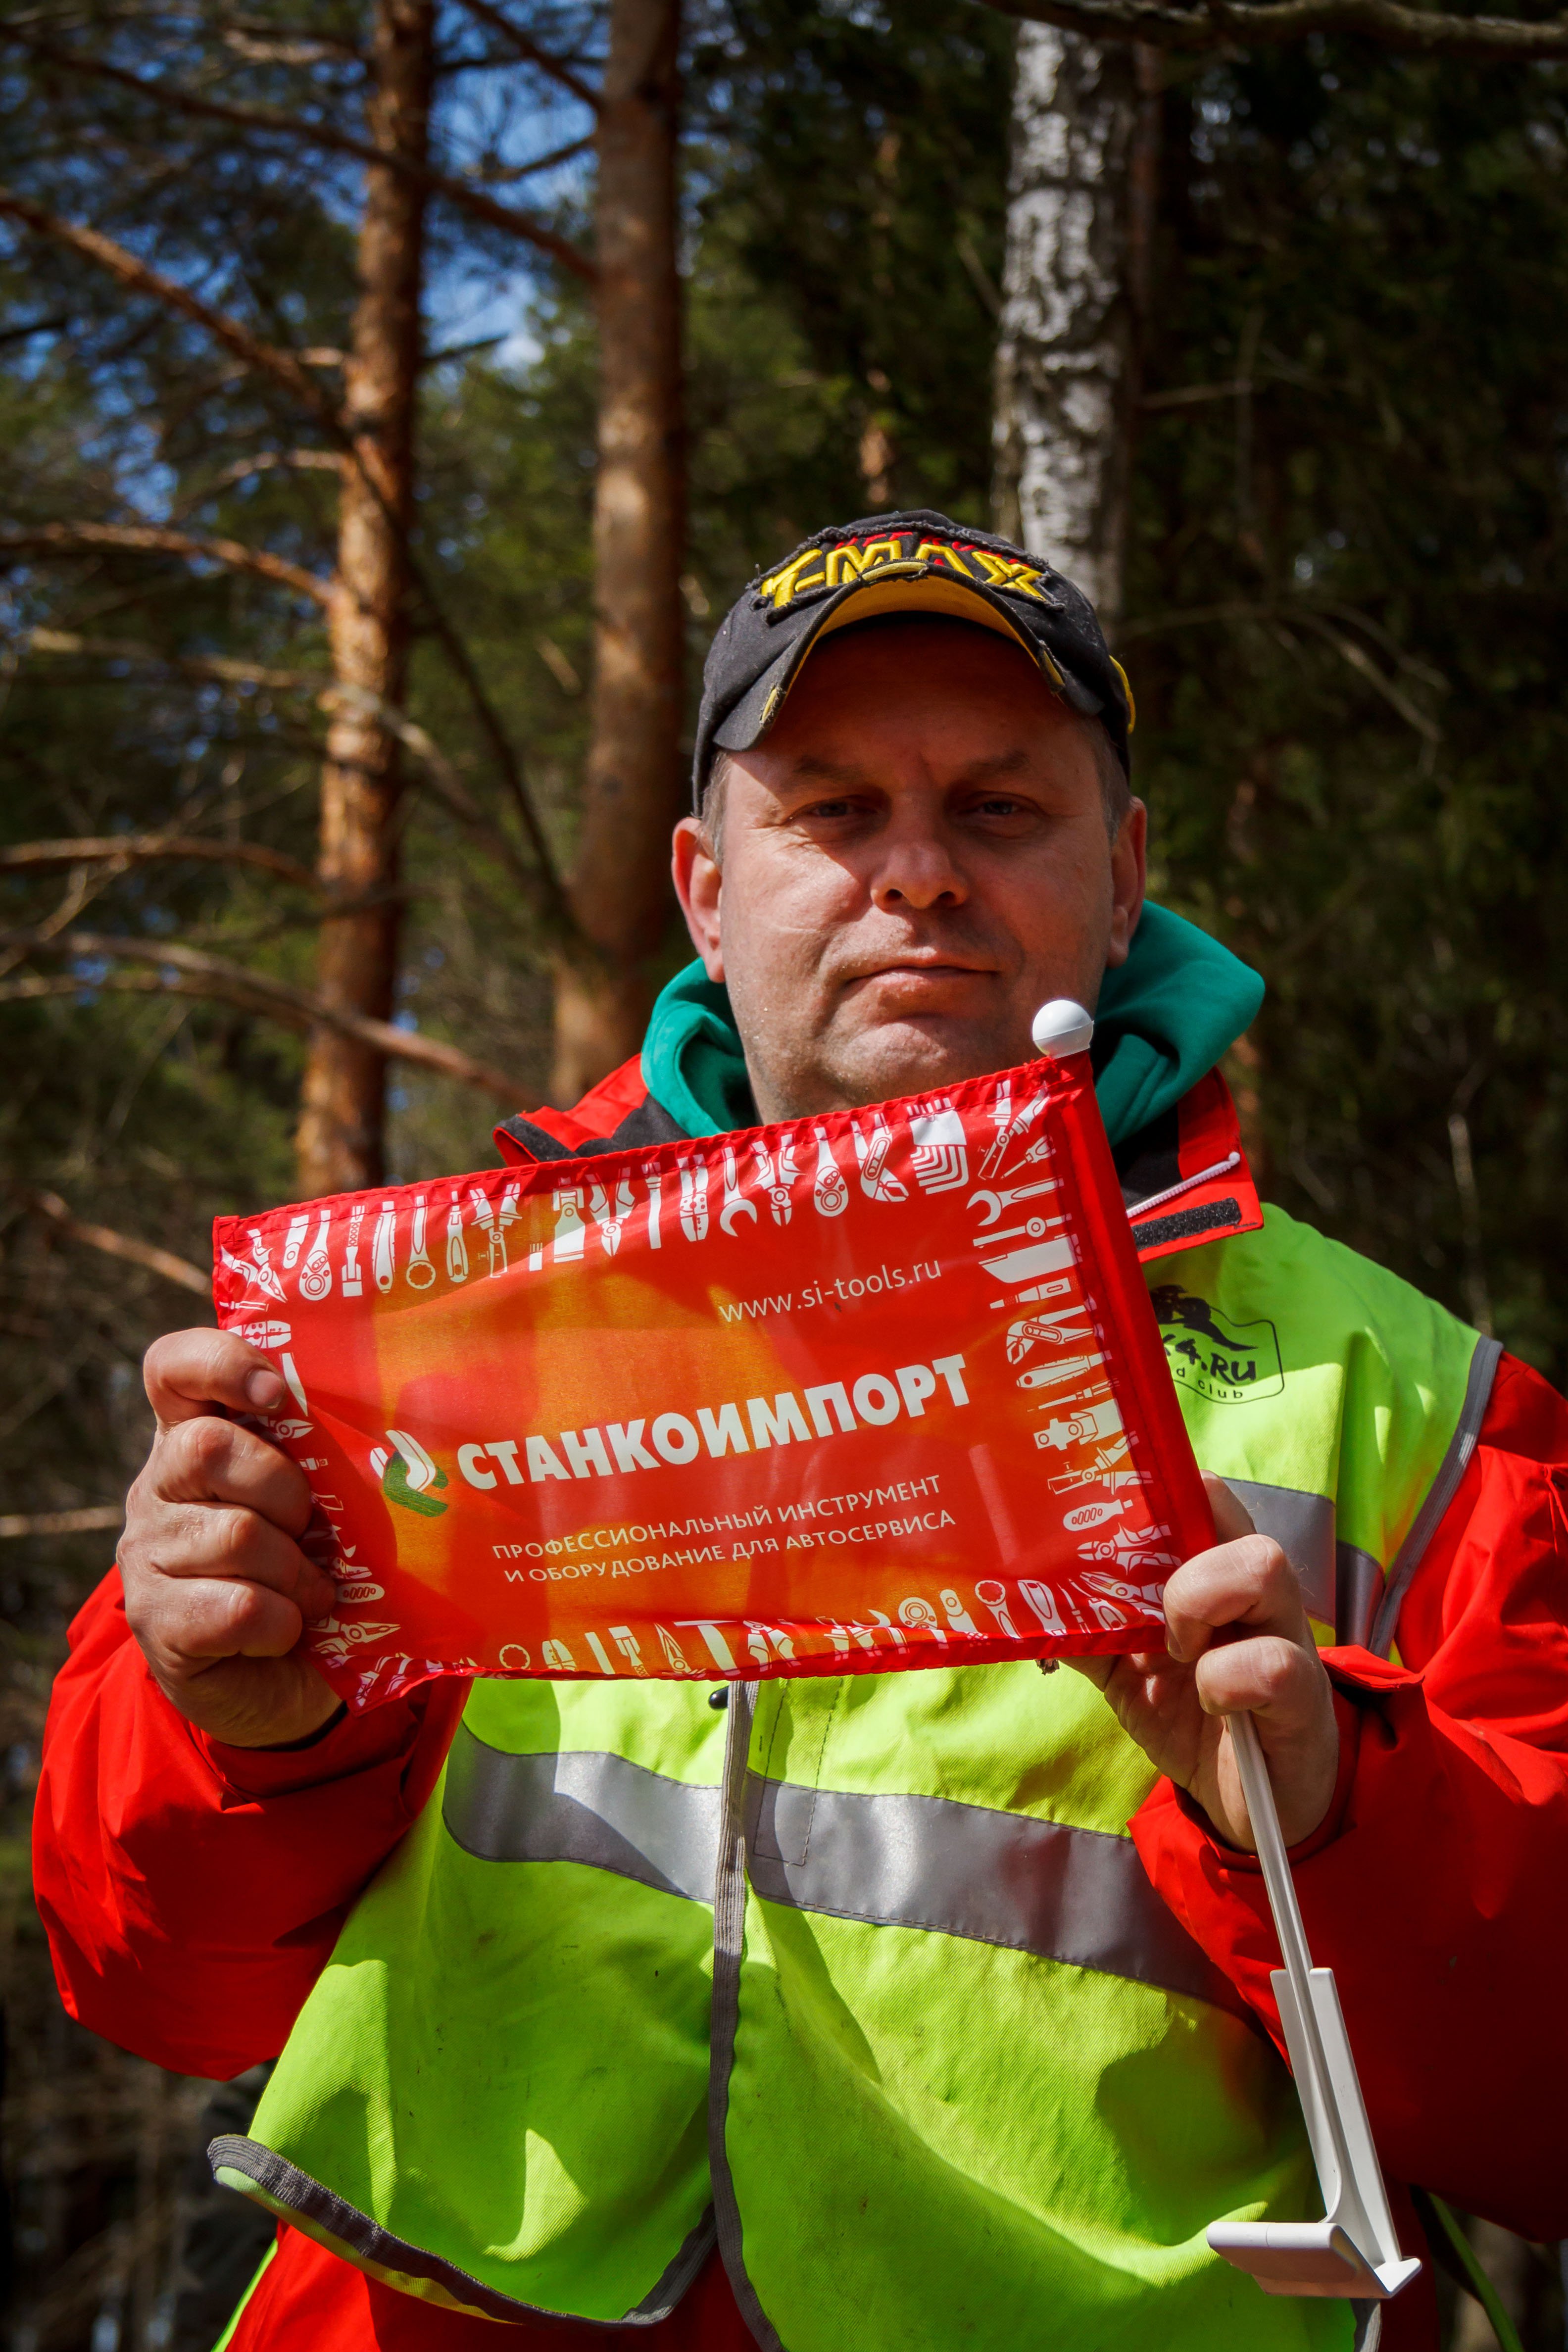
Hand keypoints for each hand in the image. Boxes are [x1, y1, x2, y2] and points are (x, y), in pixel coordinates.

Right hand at [119, 1329, 339, 1748]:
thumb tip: (414, 1405)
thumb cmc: (311, 1571)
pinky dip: (283, 1620)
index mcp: (195, 1439)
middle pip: (207, 1447)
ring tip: (314, 1590)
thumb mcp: (322, 1502)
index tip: (277, 1392)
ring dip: (295, 1569)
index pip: (175, 1367)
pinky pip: (238, 1606)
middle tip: (313, 1527)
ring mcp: (147, 1554)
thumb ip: (328, 1454)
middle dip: (284, 1488)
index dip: (220, 1364)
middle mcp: (158, 1487)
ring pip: (233, 1534)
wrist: (283, 1681)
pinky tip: (289, 1628)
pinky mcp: (156, 1621)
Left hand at [1068, 1474, 1339, 1849]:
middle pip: (1229, 1513)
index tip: (1116, 1508)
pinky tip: (1211, 1701)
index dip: (1163, 1488)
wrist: (1256, 1800)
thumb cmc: (1195, 1716)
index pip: (1202, 1497)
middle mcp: (1258, 1594)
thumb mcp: (1129, 1674)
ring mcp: (1288, 1637)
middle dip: (1177, 1550)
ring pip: (1264, 1565)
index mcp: (1215, 1576)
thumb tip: (1023, 1605)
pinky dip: (1225, 1680)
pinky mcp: (1303, 1697)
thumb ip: (1089, 1635)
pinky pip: (1273, 1663)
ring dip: (1199, 1602)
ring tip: (1180, 1653)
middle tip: (1155, 1615)